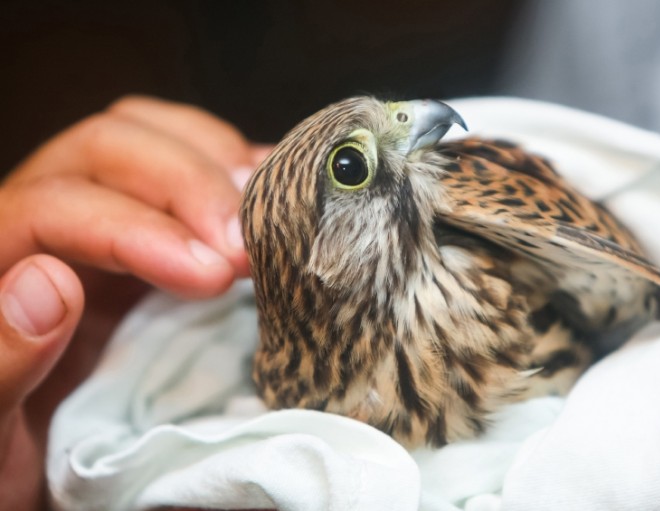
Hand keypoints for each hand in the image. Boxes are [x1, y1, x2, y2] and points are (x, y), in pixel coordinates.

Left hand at [0, 96, 270, 508]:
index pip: (59, 203)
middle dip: (190, 185)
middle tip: (248, 246)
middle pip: (111, 146)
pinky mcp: (154, 233)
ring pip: (153, 137)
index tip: (211, 274)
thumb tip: (47, 283)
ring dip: (217, 165)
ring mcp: (105, 219)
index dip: (138, 227)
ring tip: (266, 219)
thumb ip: (0, 358)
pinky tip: (276, 196)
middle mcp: (50, 219)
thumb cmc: (8, 453)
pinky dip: (241, 171)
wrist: (42, 461)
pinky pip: (192, 168)